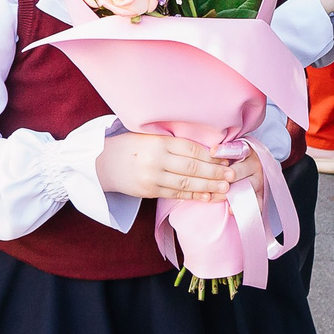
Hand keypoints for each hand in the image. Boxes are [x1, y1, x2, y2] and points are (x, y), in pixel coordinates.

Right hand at [97, 133, 250, 201]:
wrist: (101, 163)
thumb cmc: (130, 146)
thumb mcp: (149, 136)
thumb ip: (172, 141)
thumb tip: (206, 147)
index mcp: (158, 142)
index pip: (190, 149)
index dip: (210, 156)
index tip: (226, 159)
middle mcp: (155, 160)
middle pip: (191, 167)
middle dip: (214, 172)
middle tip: (232, 175)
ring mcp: (152, 178)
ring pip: (186, 184)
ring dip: (208, 187)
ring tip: (226, 188)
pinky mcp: (148, 191)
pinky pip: (175, 195)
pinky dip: (194, 196)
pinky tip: (208, 197)